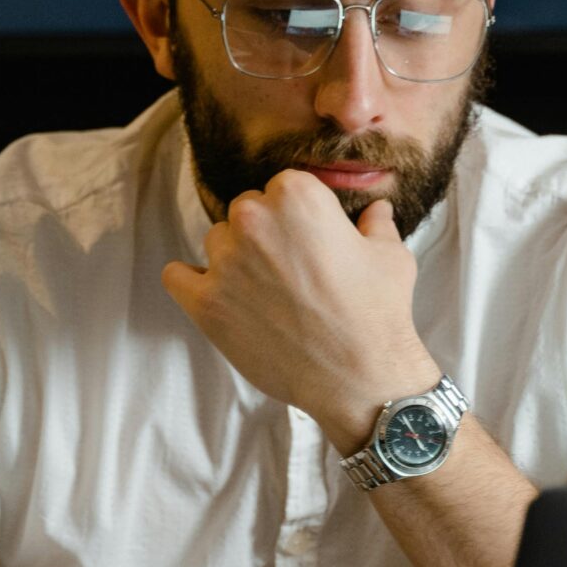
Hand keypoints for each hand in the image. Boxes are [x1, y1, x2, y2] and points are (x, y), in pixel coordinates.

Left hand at [162, 169, 435, 442]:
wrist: (359, 377)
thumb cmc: (378, 313)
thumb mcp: (389, 257)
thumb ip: (375, 224)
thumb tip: (377, 210)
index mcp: (296, 196)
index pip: (280, 188)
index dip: (296, 215)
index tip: (307, 240)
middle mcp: (254, 220)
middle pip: (245, 212)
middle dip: (264, 235)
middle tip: (289, 269)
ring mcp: (225, 262)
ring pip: (216, 242)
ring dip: (234, 259)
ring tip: (264, 291)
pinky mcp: (206, 303)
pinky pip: (176, 276)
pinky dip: (192, 283)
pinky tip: (218, 296)